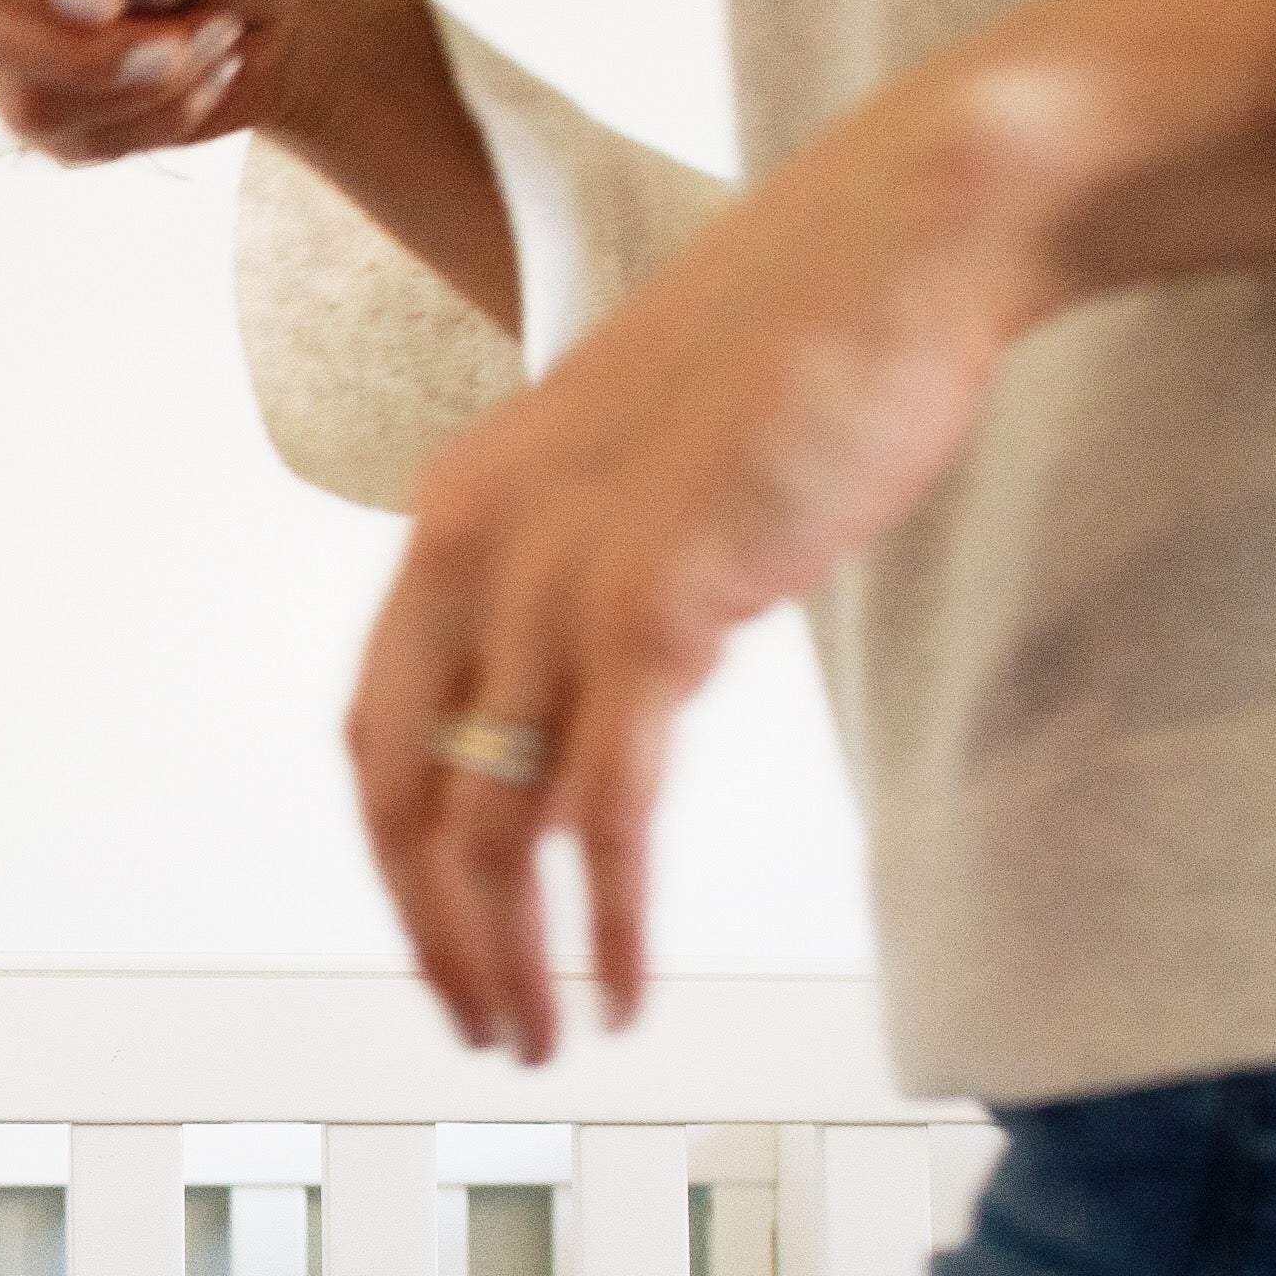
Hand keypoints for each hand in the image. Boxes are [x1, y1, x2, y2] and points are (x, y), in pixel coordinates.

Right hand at [0, 0, 328, 163]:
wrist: (281, 19)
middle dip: (81, 50)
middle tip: (174, 44)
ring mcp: (3, 52)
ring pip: (26, 100)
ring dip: (142, 85)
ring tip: (214, 40)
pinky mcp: (37, 120)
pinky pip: (74, 143)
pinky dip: (157, 117)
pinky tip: (199, 78)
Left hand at [348, 71, 1064, 1060]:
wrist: (900, 237)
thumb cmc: (792, 349)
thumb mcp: (635, 477)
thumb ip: (587, 586)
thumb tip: (593, 704)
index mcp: (453, 519)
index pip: (375, 732)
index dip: (396, 862)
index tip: (438, 940)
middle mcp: (473, 550)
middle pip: (403, 799)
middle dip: (433, 938)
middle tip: (479, 1028)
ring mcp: (557, 580)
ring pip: (489, 825)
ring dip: (509, 958)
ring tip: (540, 1038)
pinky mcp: (657, 606)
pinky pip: (603, 813)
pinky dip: (606, 922)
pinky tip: (628, 988)